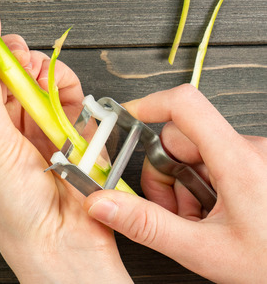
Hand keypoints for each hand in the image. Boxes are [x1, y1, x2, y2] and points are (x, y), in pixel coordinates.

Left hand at [0, 0, 130, 282]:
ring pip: (46, 83)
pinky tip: (68, 98)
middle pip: (17, 74)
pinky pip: (74, 101)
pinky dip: (72, 92)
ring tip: (45, 81)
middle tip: (21, 53)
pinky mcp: (77, 136)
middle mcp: (14, 128)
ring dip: (47, 74)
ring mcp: (46, 131)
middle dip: (20, 57)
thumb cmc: (16, 207)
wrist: (61, 246)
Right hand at [84, 84, 266, 283]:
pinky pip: (215, 164)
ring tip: (198, 222)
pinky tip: (213, 218)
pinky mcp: (259, 168)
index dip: (149, 105)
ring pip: (196, 155)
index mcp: (238, 160)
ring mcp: (257, 159)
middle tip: (169, 211)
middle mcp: (251, 150)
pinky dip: (203, 189)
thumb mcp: (204, 250)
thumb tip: (103, 203)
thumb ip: (147, 225)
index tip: (125, 118)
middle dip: (163, 174)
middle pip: (181, 138)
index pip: (185, 104)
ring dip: (184, 186)